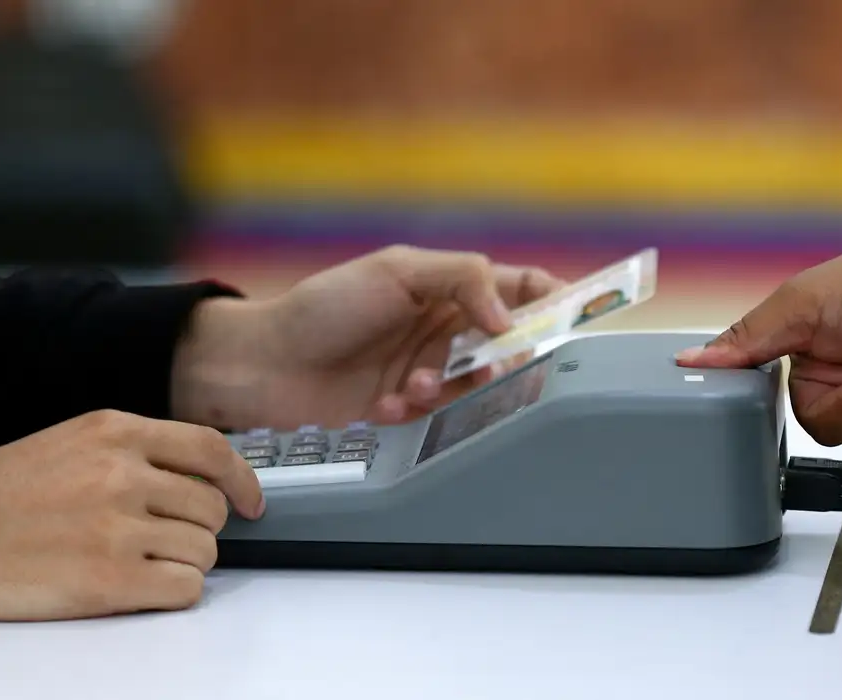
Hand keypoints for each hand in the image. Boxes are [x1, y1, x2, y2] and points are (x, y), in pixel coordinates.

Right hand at [0, 410, 262, 620]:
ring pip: (205, 551)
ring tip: (135, 563)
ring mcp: (117, 526)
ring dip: (182, 563)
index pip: (211, 448)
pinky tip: (137, 588)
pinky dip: (173, 593)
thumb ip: (135, 453)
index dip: (242, 480)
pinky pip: (186, 588)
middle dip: (197, 529)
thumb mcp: (71, 445)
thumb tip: (202, 476)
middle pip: (212, 507)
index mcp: (114, 432)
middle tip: (160, 540)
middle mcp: (122, 473)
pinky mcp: (110, 580)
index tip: (252, 502)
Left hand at [171, 245, 565, 429]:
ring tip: (413, 384)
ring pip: (473, 383)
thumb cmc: (325, 306)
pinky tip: (385, 403)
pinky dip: (415, 408)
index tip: (576, 316)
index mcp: (446, 283)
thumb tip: (507, 313)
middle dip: (505, 357)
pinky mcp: (407, 403)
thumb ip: (462, 278)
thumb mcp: (396, 271)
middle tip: (498, 366)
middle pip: (506, 341)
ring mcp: (426, 364)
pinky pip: (437, 412)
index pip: (517, 285)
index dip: (552, 298)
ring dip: (449, 385)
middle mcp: (443, 324)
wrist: (265, 362)